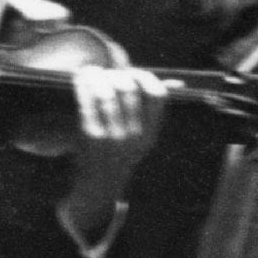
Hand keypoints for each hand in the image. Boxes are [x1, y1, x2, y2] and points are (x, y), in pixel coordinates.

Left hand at [63, 65, 169, 238]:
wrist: (99, 186)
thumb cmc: (121, 153)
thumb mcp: (143, 136)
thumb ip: (154, 108)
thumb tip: (178, 83)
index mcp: (151, 133)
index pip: (158, 96)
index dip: (145, 77)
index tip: (133, 72)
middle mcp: (134, 135)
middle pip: (129, 90)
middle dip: (116, 74)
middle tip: (106, 72)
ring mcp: (112, 136)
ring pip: (107, 94)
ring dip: (97, 76)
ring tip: (90, 71)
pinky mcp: (91, 136)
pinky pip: (87, 103)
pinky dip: (83, 86)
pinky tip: (80, 80)